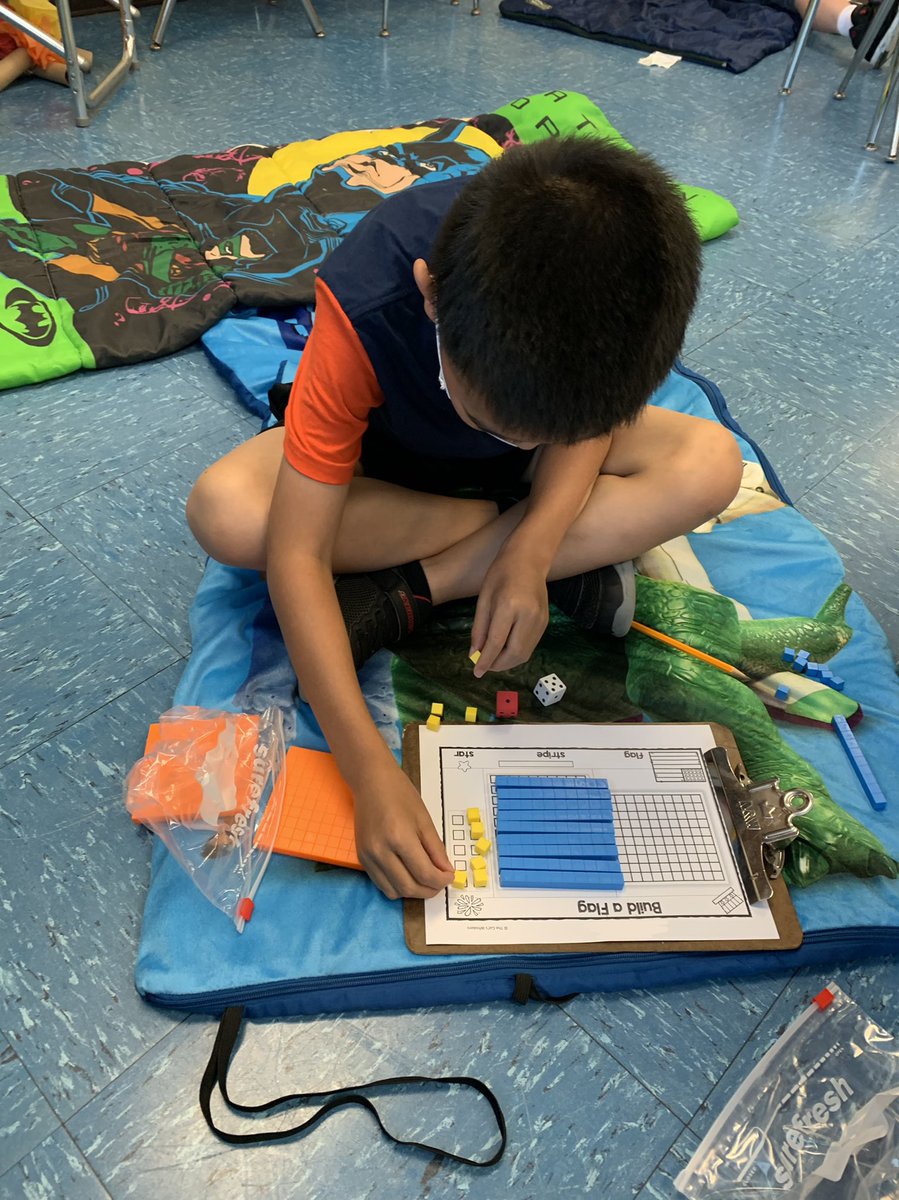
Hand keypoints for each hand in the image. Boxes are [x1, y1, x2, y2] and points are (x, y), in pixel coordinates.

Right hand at [354, 760, 454, 899]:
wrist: (371, 782)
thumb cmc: (399, 794)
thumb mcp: (424, 819)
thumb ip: (436, 849)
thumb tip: (446, 871)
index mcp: (400, 838)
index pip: (425, 873)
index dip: (441, 880)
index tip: (449, 876)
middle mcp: (381, 851)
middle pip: (409, 887)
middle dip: (429, 890)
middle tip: (440, 881)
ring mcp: (368, 857)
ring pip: (394, 891)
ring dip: (413, 891)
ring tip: (424, 880)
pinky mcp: (361, 858)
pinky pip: (381, 884)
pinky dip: (397, 886)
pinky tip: (407, 874)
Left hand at [470, 546, 549, 676]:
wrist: (529, 560)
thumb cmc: (500, 574)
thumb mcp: (483, 600)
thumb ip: (479, 629)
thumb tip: (474, 654)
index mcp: (509, 607)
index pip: (496, 642)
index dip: (485, 661)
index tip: (476, 672)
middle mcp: (528, 616)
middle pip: (514, 653)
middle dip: (498, 665)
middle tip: (484, 667)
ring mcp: (540, 620)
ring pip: (524, 654)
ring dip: (508, 662)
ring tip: (493, 660)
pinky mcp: (546, 622)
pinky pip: (530, 646)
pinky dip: (517, 653)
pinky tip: (506, 650)